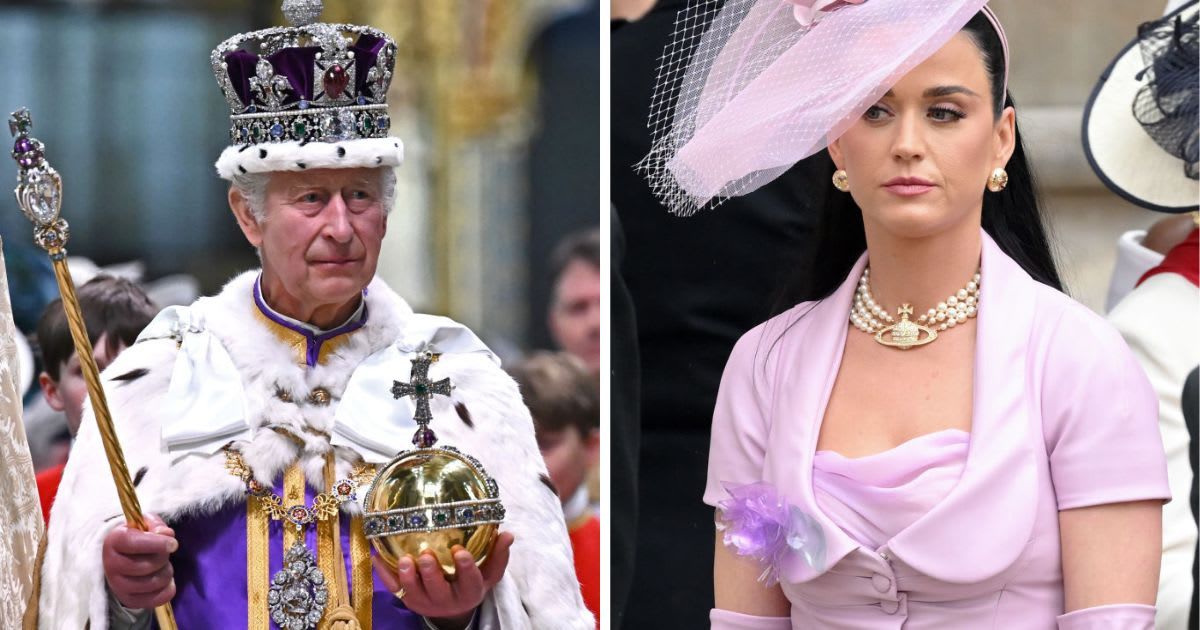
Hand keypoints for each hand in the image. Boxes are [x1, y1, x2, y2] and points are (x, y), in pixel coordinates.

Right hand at [102, 513, 177, 609]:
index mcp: (113, 541)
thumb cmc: (138, 537)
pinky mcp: (128, 599)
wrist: (122, 557)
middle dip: (163, 558)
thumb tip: (166, 534)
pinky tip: (164, 579)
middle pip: (147, 565)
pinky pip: (157, 598)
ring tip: (162, 565)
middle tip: (163, 553)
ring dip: (166, 572)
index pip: (133, 543)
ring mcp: (117, 585)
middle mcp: (111, 564)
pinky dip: (168, 589)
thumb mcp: (145, 524)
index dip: (156, 543)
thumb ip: (157, 525)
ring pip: (154, 582)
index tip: (173, 544)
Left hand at [374, 532, 514, 628]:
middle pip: (437, 590)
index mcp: (469, 591)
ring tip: (404, 559)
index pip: (469, 581)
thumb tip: (508, 533)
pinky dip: (384, 573)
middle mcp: (446, 600)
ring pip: (413, 592)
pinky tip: (377, 555)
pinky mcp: (407, 599)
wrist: (453, 608)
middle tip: (426, 556)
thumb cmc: (471, 583)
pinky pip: (393, 588)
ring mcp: (424, 602)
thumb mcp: (489, 573)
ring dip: (407, 576)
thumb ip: (498, 554)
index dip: (464, 568)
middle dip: (431, 573)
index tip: (460, 551)